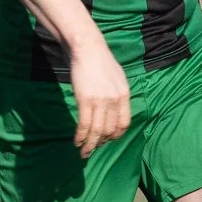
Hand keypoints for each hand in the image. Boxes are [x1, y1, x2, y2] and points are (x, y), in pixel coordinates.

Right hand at [67, 40, 132, 157]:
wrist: (87, 48)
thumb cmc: (100, 61)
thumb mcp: (117, 77)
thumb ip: (117, 94)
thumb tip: (113, 109)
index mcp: (124, 95)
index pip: (124, 123)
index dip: (115, 135)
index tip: (107, 139)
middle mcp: (115, 100)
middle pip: (109, 130)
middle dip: (101, 142)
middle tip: (92, 148)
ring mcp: (101, 101)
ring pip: (97, 131)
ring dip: (90, 145)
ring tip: (84, 153)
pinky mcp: (86, 100)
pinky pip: (85, 124)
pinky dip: (81, 136)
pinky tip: (77, 141)